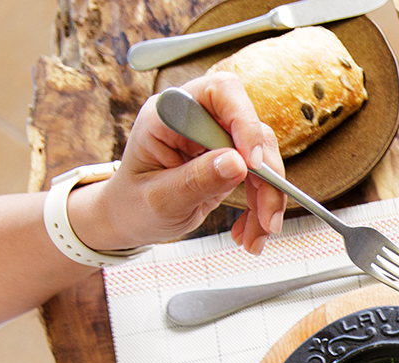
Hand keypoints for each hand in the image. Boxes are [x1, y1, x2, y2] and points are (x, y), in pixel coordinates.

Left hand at [74, 71, 286, 253]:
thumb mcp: (159, 199)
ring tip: (256, 236)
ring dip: (269, 198)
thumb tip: (238, 164)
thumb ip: (196, 180)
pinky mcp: (232, 160)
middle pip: (252, 130)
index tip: (252, 162)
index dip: (243, 120)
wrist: (129, 217)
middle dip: (266, 177)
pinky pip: (262, 178)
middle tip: (266, 217)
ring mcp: (217, 139)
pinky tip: (250, 231)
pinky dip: (262, 206)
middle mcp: (198, 120)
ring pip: (264, 157)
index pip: (219, 91)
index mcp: (170, 114)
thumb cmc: (133, 203)